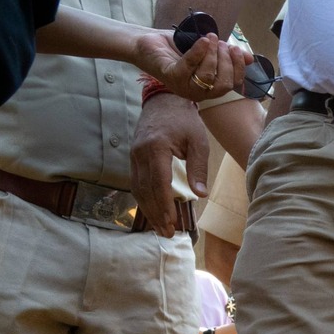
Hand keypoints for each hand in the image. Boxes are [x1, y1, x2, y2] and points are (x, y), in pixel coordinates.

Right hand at [131, 94, 210, 236]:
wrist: (164, 101)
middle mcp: (140, 153)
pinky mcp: (133, 157)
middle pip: (145, 189)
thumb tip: (200, 195)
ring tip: (160, 228)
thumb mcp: (199, 142)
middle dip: (156, 213)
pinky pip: (136, 182)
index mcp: (156, 148)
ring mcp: (133, 155)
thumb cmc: (185, 121)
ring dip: (148, 210)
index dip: (164, 204)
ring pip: (137, 188)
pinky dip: (144, 199)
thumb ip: (199, 168)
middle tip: (167, 233)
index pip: (158, 182)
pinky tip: (153, 211)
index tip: (171, 222)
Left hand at [134, 30, 250, 101]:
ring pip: (208, 77)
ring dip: (212, 55)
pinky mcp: (171, 77)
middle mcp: (197, 92)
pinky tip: (203, 40)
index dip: (238, 68)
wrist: (145, 43)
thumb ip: (225, 55)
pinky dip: (198, 52)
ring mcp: (183, 87)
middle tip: (221, 43)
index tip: (236, 50)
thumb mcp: (205, 50)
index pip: (232, 85)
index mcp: (207, 88)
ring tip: (209, 38)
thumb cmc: (175, 48)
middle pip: (223, 85)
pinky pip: (189, 67)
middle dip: (226, 62)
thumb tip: (250, 58)